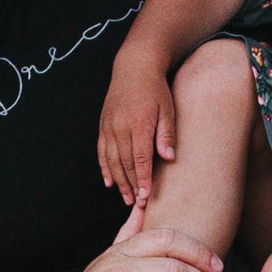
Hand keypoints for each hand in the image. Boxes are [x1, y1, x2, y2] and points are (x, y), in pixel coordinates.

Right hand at [98, 50, 178, 206]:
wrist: (134, 67)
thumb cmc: (156, 89)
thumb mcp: (167, 109)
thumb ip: (166, 134)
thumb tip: (168, 158)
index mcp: (138, 124)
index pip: (140, 159)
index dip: (143, 180)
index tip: (145, 197)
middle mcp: (120, 127)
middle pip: (125, 163)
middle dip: (131, 185)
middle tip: (137, 204)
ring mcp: (109, 126)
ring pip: (112, 160)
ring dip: (118, 181)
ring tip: (125, 197)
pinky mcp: (103, 124)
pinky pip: (102, 151)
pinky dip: (104, 167)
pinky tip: (108, 181)